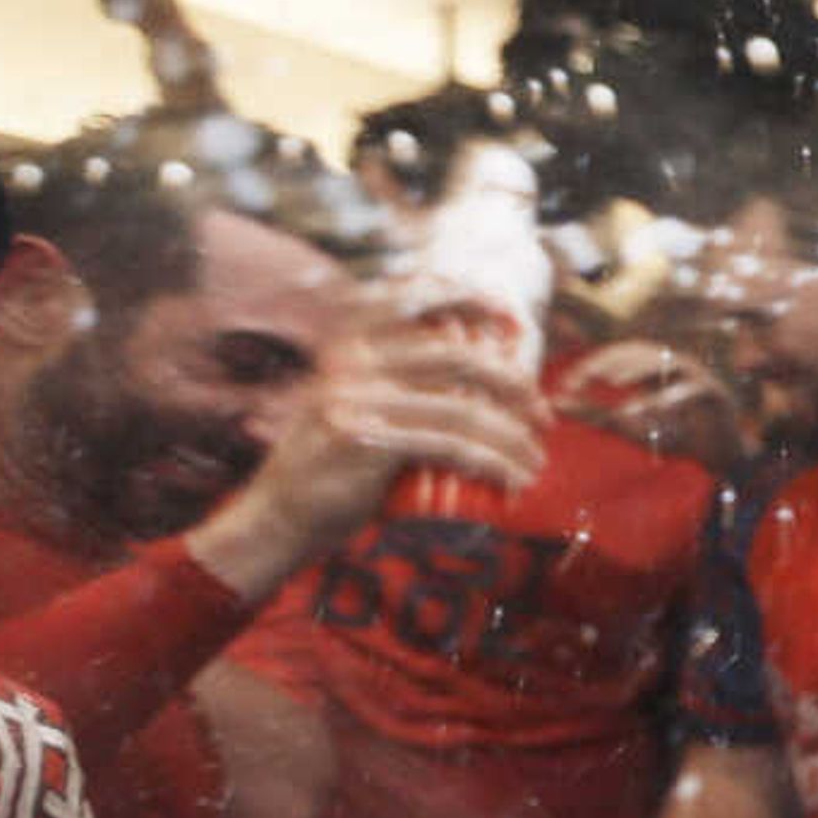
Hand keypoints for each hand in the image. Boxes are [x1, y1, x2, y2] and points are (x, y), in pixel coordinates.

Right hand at [186, 311, 545, 596]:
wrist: (275, 520)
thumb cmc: (329, 470)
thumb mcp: (357, 409)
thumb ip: (402, 386)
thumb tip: (479, 375)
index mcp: (350, 347)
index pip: (412, 299)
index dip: (468, 297)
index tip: (513, 321)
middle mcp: (351, 364)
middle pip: (455, 356)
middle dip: (511, 382)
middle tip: (542, 413)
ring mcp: (356, 399)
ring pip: (462, 408)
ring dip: (511, 435)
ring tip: (534, 458)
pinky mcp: (367, 440)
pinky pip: (452, 446)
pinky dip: (493, 463)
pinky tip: (514, 478)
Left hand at [555, 341, 743, 469]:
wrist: (722, 457)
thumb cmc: (675, 438)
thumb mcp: (627, 426)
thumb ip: (595, 415)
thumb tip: (555, 403)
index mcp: (654, 369)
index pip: (618, 355)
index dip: (592, 365)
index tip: (568, 384)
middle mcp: (675, 365)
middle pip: (639, 352)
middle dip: (611, 361)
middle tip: (584, 377)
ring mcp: (697, 376)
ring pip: (665, 363)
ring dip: (637, 370)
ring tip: (611, 381)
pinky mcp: (714, 393)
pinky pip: (688, 391)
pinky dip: (666, 399)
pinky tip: (645, 410)